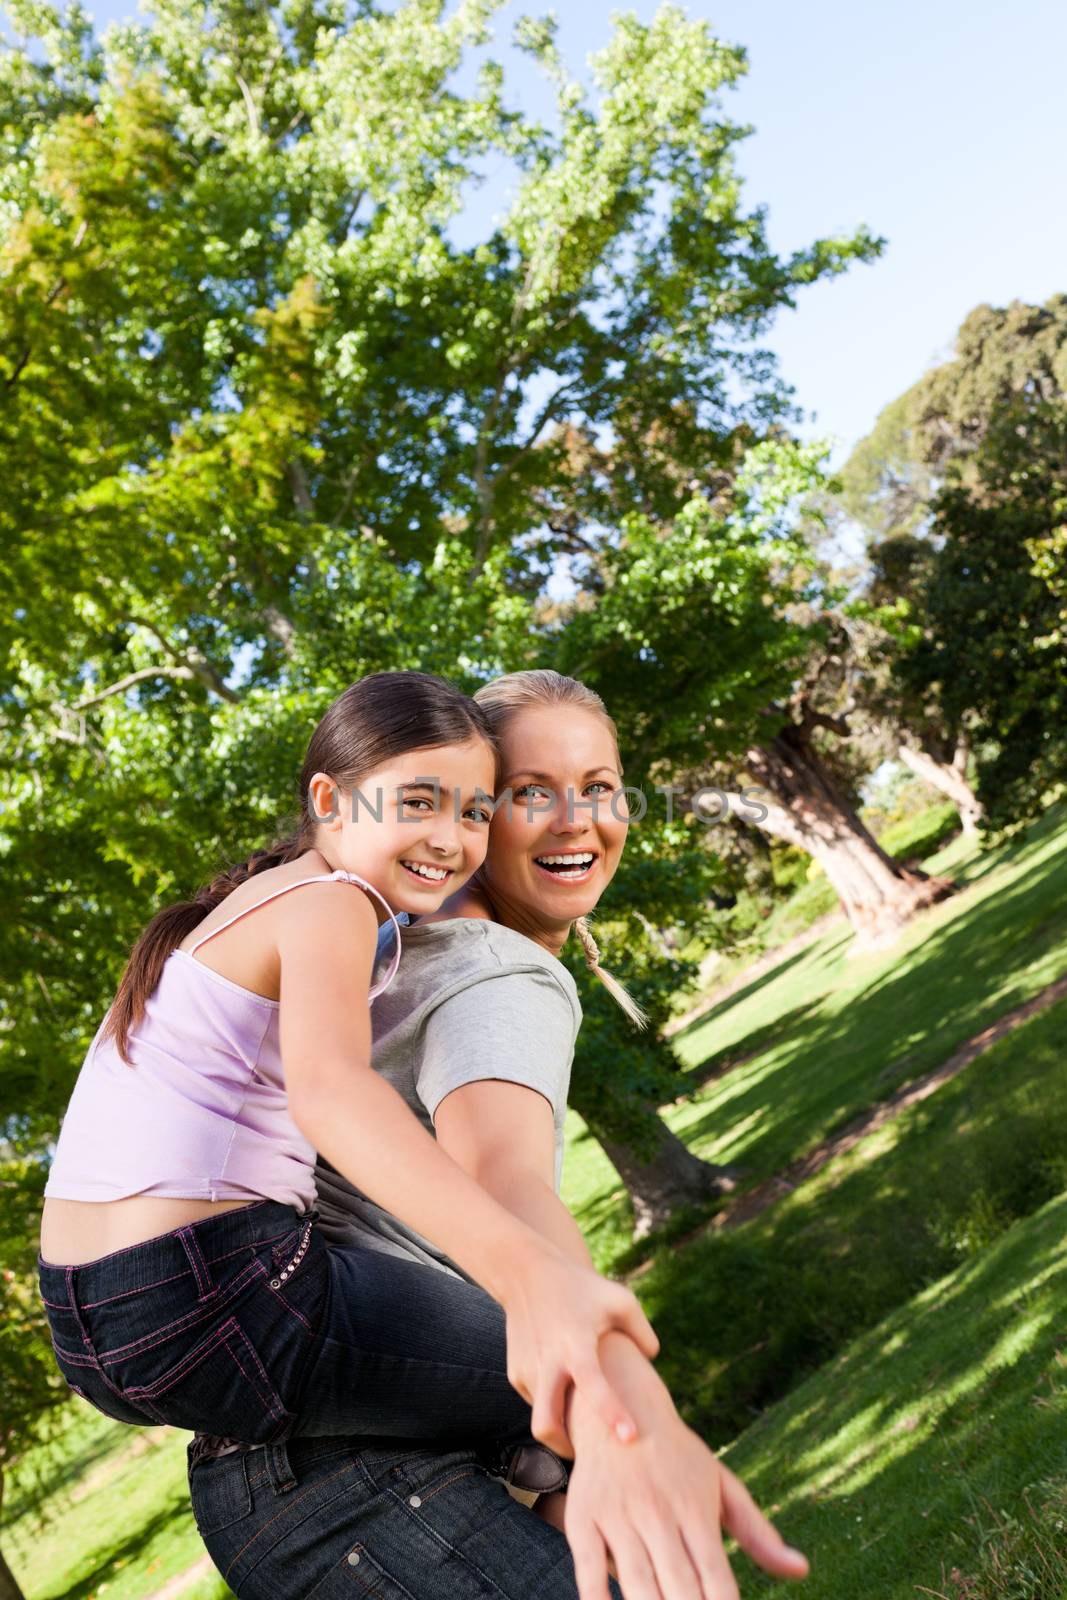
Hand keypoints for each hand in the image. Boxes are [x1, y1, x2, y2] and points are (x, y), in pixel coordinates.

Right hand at [500, 1246, 659, 1455]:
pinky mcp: (516, 1373)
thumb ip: (644, 1334)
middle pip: (546, 1425)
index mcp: (576, 1344)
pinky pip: (538, 1401)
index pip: (593, 1384)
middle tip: (591, 1455)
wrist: (527, 1273)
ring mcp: (526, 1369)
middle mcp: (547, 1361)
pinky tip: (570, 1392)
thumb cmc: (582, 1288)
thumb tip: (653, 1365)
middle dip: (566, 1449)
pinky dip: (554, 1405)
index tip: (630, 1438)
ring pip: (543, 1416)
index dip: (612, 1412)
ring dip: (563, 1426)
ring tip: (586, 1419)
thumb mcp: (620, 1301)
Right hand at [563, 1337, 808, 1599]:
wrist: (618, 1402)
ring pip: (636, 1582)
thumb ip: (757, 1532)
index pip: (717, 1578)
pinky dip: (597, 1596)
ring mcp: (618, 1515)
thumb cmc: (678, 1458)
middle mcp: (658, 1512)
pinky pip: (587, 1566)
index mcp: (696, 1509)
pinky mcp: (582, 1516)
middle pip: (679, 1587)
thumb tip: (802, 1571)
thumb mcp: (720, 1484)